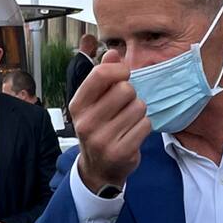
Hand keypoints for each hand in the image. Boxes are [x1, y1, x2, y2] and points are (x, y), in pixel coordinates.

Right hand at [70, 49, 150, 192]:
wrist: (98, 169)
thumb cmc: (98, 129)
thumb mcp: (93, 103)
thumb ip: (103, 76)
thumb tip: (113, 53)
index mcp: (77, 106)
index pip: (100, 74)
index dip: (119, 71)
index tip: (123, 77)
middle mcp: (86, 123)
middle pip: (125, 89)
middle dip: (130, 96)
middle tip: (123, 108)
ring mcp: (102, 140)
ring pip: (138, 107)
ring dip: (138, 113)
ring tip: (127, 123)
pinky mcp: (120, 152)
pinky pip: (145, 125)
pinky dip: (143, 127)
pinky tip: (132, 134)